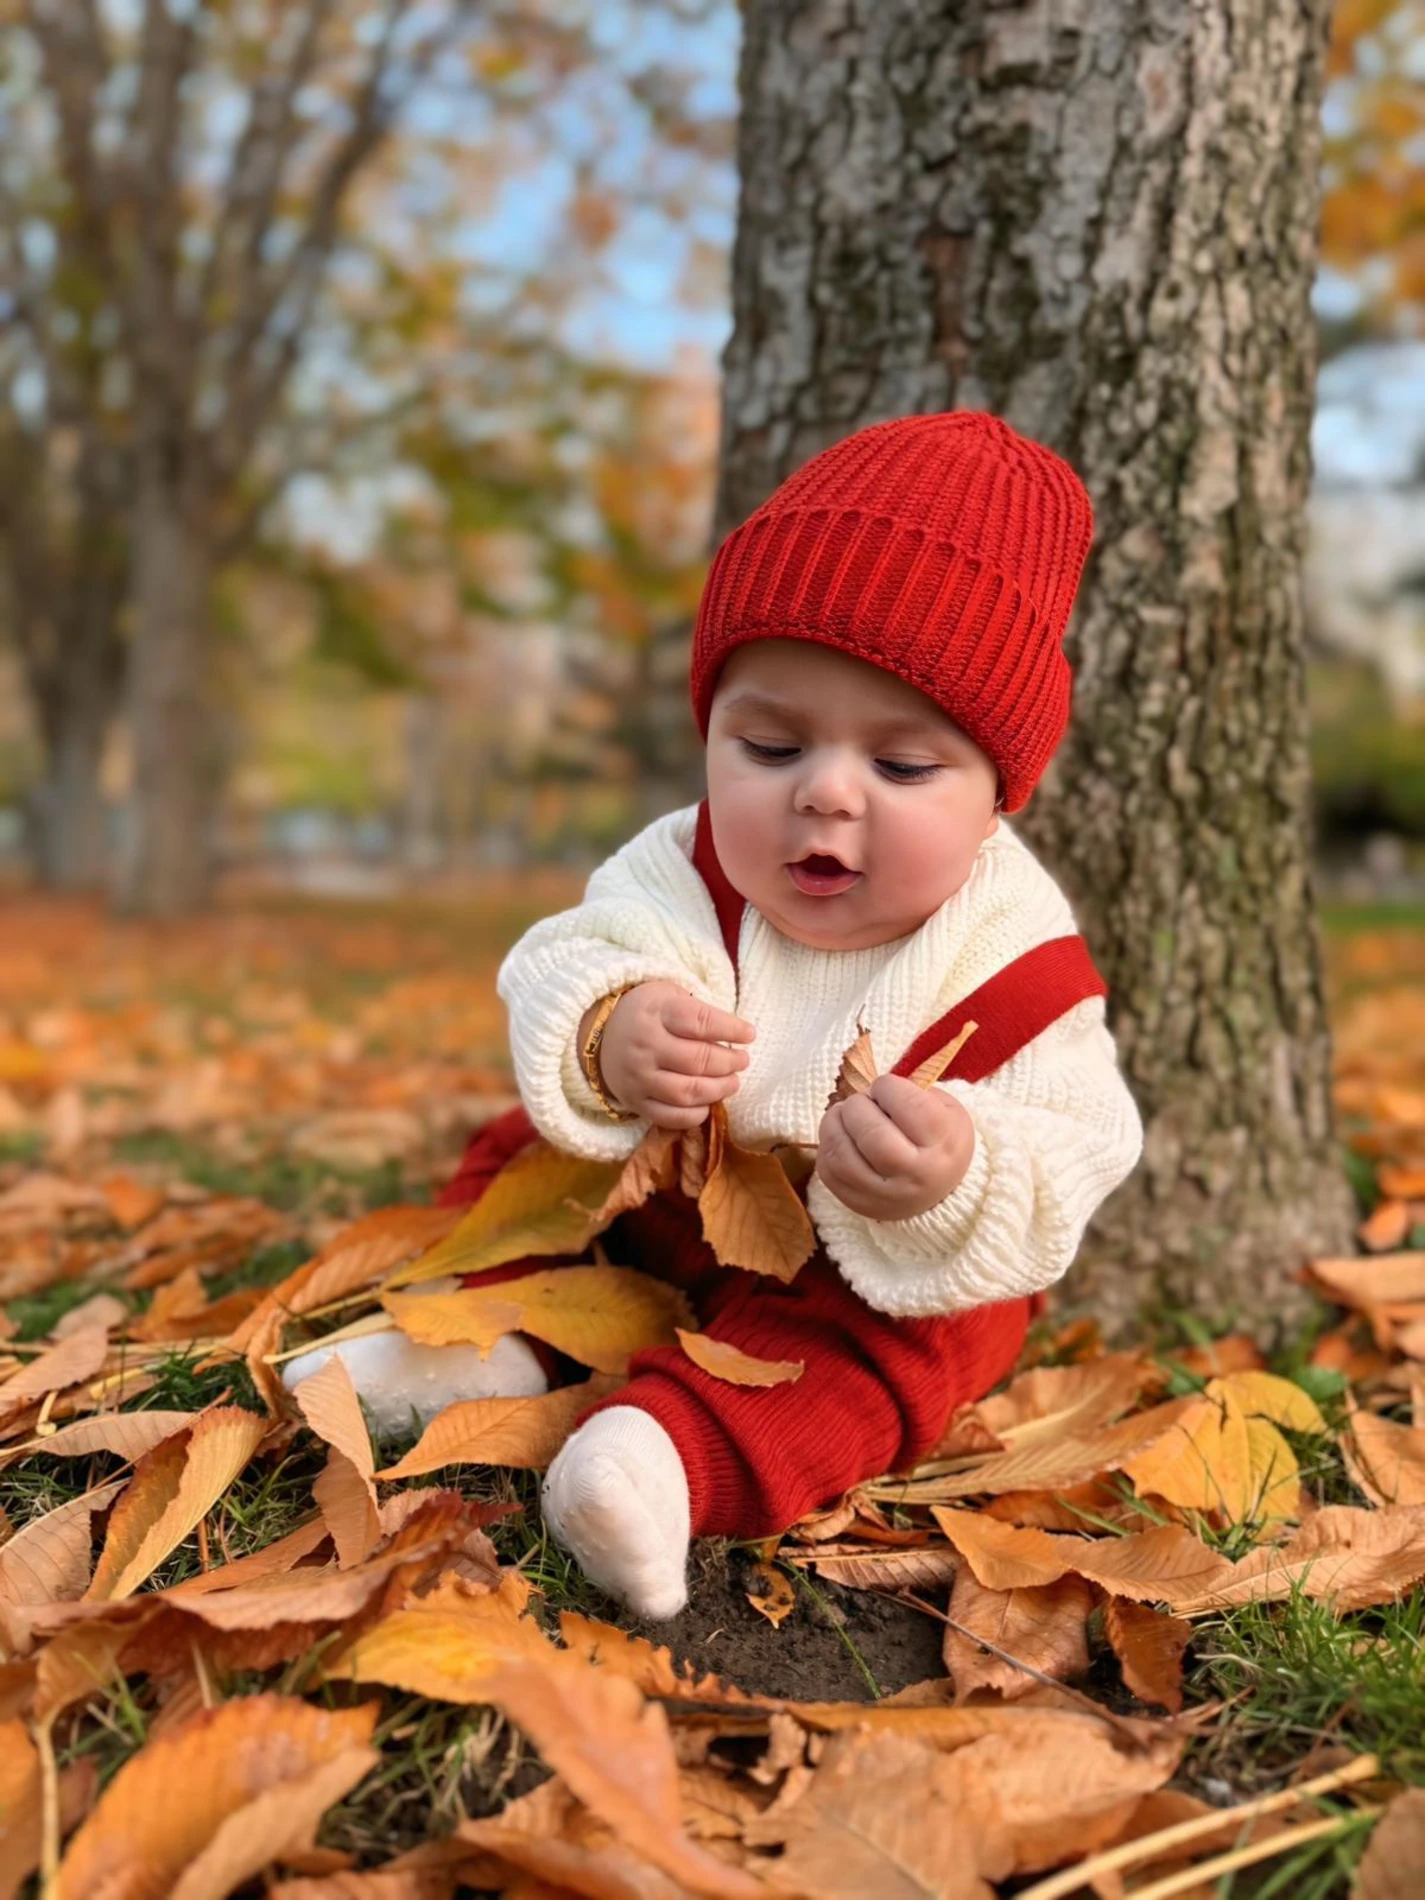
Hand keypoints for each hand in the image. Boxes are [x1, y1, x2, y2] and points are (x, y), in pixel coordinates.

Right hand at [581, 981, 755, 1131]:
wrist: (601, 1035)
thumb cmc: (647, 1013)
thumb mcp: (668, 995)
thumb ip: (699, 1011)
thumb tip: (738, 1035)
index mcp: (655, 1012)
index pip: (700, 1022)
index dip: (731, 1029)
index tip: (750, 1034)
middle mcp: (644, 1046)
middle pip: (698, 1060)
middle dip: (730, 1062)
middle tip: (743, 1060)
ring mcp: (638, 1078)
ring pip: (687, 1092)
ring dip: (718, 1089)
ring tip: (733, 1082)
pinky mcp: (635, 1103)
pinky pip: (670, 1117)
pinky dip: (695, 1115)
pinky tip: (708, 1103)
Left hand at [814, 1073, 974, 1220]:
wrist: (939, 1193)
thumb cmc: (940, 1140)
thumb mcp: (946, 1110)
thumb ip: (915, 1092)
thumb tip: (871, 1090)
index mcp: (942, 1144)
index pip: (910, 1106)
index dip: (888, 1087)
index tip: (884, 1087)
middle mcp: (915, 1175)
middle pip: (872, 1135)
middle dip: (857, 1106)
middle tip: (860, 1102)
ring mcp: (885, 1195)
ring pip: (842, 1157)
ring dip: (832, 1125)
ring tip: (841, 1115)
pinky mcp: (859, 1204)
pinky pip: (829, 1173)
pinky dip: (827, 1148)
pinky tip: (840, 1138)